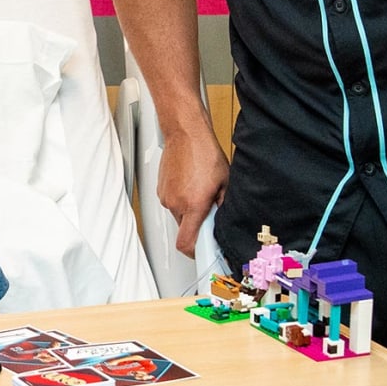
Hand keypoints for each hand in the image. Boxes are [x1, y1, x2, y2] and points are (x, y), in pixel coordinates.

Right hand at [158, 127, 228, 255]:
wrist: (185, 133)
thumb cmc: (204, 152)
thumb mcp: (225, 181)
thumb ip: (224, 205)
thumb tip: (223, 219)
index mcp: (193, 205)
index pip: (186, 243)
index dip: (194, 252)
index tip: (203, 251)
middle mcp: (176, 203)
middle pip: (184, 228)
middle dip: (196, 223)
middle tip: (209, 209)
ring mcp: (166, 196)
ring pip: (178, 214)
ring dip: (189, 209)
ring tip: (199, 190)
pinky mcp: (161, 188)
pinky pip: (172, 202)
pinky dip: (181, 198)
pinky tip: (190, 183)